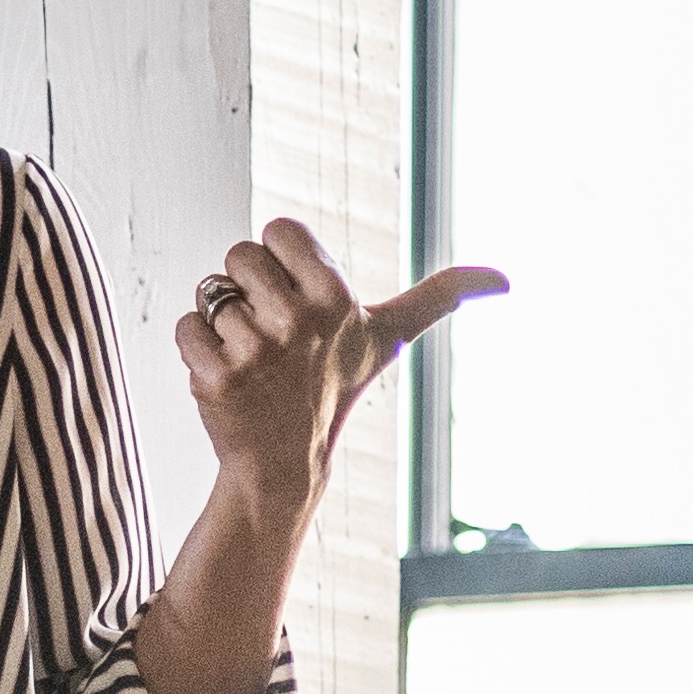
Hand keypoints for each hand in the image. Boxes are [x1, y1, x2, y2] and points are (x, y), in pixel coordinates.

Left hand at [169, 218, 502, 501]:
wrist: (285, 462)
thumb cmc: (336, 386)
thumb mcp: (389, 338)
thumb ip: (440, 297)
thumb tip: (506, 279)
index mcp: (336, 297)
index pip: (277, 231)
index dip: (279, 261)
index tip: (298, 301)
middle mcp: (298, 320)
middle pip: (237, 255)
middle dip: (246, 290)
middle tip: (272, 335)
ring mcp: (256, 351)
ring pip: (209, 293)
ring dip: (223, 325)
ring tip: (253, 362)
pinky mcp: (216, 376)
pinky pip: (186, 327)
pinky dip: (195, 348)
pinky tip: (226, 376)